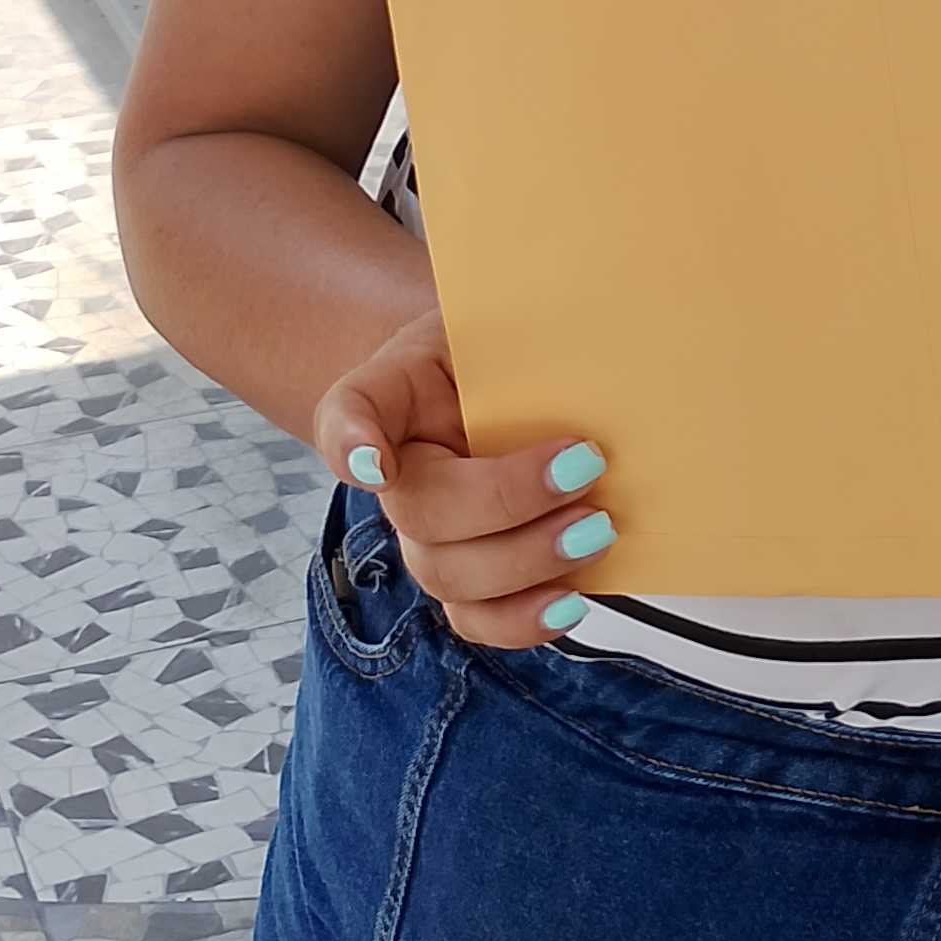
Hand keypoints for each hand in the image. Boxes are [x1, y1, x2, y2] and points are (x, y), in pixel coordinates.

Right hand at [311, 304, 619, 645]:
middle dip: (505, 501)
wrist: (504, 386)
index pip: (347, 414)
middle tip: (583, 468)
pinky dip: (523, 620)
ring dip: (526, 562)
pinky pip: (479, 620)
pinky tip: (570, 599)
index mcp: (390, 401)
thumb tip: (549, 369)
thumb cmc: (491, 354)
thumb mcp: (487, 320)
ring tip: (594, 530)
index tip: (377, 461)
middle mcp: (398, 477)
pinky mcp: (474, 580)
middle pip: (422, 512)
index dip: (352, 442)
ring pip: (449, 576)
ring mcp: (430, 536)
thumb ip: (503, 334)